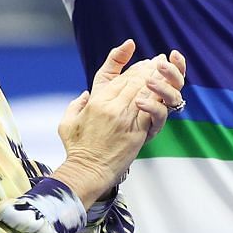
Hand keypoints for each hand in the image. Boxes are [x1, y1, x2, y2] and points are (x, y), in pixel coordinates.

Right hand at [56, 39, 187, 202]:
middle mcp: (112, 107)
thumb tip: (85, 95)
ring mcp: (126, 119)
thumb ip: (76, 104)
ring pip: (145, 92)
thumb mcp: (67, 122)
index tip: (143, 64)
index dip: (134, 69)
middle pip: (135, 82)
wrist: (88, 171)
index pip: (120, 78)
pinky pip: (151, 110)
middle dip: (148, 70)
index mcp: (96, 102)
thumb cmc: (77, 149)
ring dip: (156, 79)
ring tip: (164, 70)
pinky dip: (158, 98)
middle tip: (157, 62)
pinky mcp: (137, 132)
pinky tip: (165, 91)